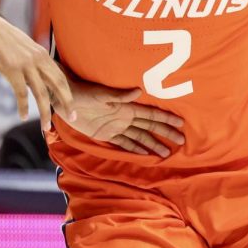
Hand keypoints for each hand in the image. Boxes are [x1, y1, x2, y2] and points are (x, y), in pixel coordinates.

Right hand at [0, 7, 73, 130]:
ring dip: (45, 112)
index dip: (67, 92)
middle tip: (73, 118)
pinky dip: (23, 107)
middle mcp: (37, 59)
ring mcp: (26, 64)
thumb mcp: (21, 46)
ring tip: (46, 127)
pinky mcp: (11, 69)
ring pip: (41, 93)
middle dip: (67, 103)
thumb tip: (34, 71)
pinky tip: (22, 117)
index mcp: (41, 53)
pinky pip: (21, 93)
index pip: (60, 76)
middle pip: (58, 84)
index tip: (71, 106)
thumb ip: (30, 59)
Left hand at [61, 82, 183, 155]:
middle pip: (149, 127)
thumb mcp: (100, 95)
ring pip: (140, 137)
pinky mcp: (106, 135)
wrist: (66, 99)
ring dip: (153, 145)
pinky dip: (135, 150)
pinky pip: (125, 143)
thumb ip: (119, 96)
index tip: (180, 123)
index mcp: (126, 107)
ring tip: (166, 153)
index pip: (151, 114)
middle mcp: (125, 117)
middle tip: (181, 140)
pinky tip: (145, 156)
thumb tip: (138, 91)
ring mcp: (117, 127)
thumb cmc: (83, 93)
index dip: (165, 118)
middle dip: (165, 133)